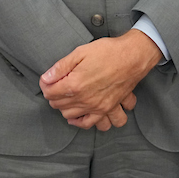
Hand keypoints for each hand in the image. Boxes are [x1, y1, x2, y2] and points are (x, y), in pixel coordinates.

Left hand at [40, 29, 160, 127]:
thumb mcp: (81, 52)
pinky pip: (96, 125)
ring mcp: (98, 107)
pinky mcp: (109, 109)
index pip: (49, 92)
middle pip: (59, 106)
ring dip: (67, 110)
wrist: (133, 56)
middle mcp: (85, 100)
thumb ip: (61, 66)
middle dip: (54, 96)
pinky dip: (87, 122)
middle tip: (57, 86)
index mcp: (75, 85)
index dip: (45, 85)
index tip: (48, 80)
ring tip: (69, 99)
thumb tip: (46, 77)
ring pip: (72, 117)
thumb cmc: (108, 52)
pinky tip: (83, 114)